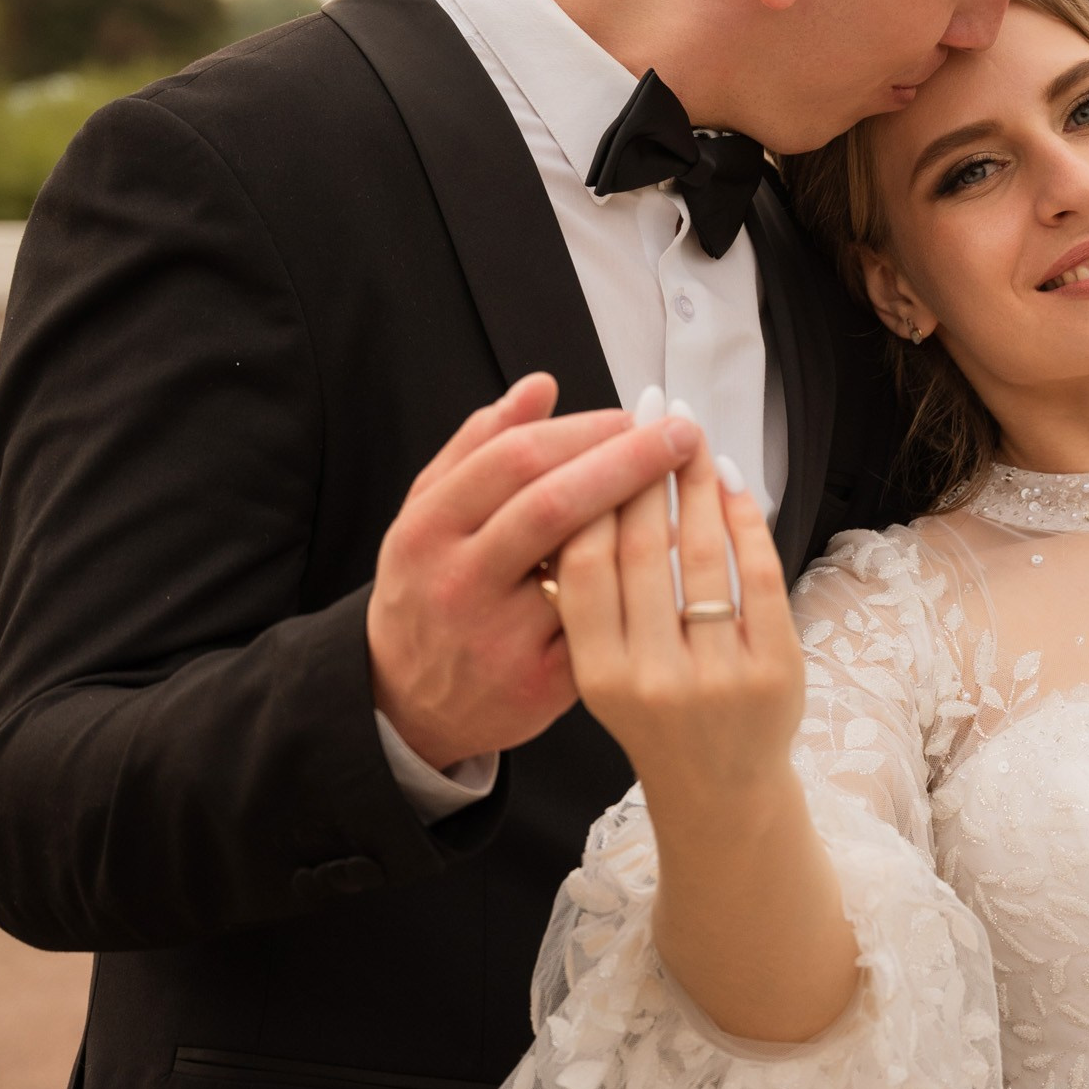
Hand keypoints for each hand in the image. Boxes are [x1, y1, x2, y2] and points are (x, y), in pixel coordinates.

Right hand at [367, 374, 697, 771]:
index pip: (514, 459)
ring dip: (644, 523)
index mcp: (428, 528)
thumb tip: (542, 386)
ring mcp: (499, 637)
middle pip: (554, 506)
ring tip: (681, 491)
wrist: (407, 701)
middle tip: (678, 436)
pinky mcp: (538, 685)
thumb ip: (479, 447)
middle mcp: (458, 581)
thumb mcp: (429, 515)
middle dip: (627, 462)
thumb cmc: (429, 589)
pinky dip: (639, 586)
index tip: (632, 415)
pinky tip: (666, 561)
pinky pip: (604, 624)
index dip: (582, 430)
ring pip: (586, 568)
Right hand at [554, 432, 854, 1039]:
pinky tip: (735, 487)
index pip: (584, 564)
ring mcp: (719, 677)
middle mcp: (654, 678)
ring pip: (702, 555)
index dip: (593, 493)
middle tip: (653, 415)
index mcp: (598, 674)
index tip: (603, 438)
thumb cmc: (655, 719)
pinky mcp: (775, 671)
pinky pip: (762, 577)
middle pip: (642, 549)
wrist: (720, 794)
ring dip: (697, 484)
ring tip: (692, 440)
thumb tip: (602, 483)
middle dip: (645, 473)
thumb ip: (596, 595)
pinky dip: (748, 523)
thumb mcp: (602, 671)